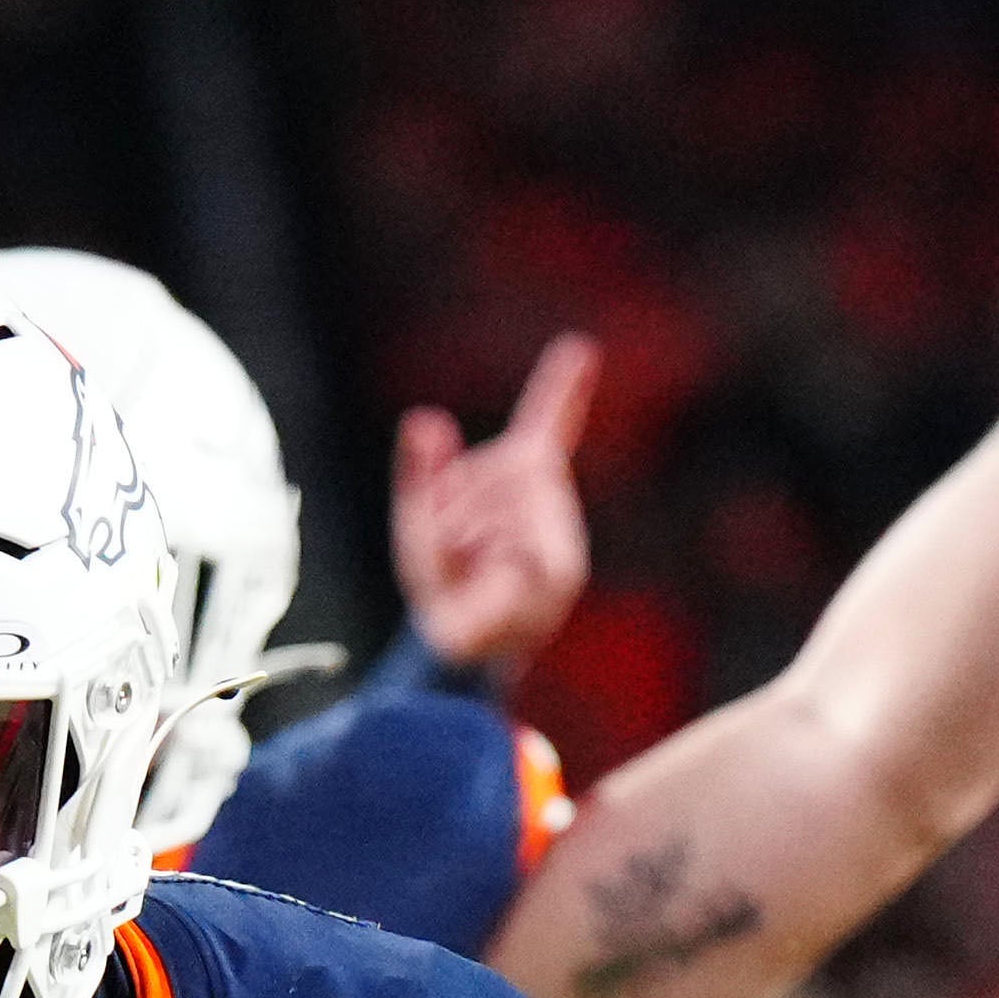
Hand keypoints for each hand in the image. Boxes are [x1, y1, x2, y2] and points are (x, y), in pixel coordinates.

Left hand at [389, 336, 598, 683]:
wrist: (454, 649)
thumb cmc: (442, 584)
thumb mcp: (418, 519)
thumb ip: (420, 471)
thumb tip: (425, 418)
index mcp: (522, 480)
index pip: (545, 423)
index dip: (562, 387)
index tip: (580, 348)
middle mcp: (548, 501)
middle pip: (496, 472)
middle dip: (454, 507)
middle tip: (455, 552)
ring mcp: (559, 537)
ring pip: (497, 510)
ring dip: (464, 541)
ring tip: (472, 574)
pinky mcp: (561, 572)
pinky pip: (512, 548)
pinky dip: (490, 566)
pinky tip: (493, 583)